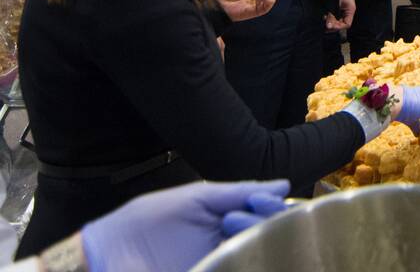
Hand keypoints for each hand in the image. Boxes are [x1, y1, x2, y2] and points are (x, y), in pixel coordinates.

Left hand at [81, 180, 289, 271]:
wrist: (108, 253)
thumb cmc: (147, 221)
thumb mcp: (195, 198)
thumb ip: (237, 192)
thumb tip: (281, 186)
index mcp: (228, 221)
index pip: (265, 215)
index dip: (271, 207)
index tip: (264, 200)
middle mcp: (228, 244)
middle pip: (266, 235)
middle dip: (264, 222)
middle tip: (239, 215)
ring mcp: (219, 262)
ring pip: (256, 255)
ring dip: (253, 238)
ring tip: (229, 225)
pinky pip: (238, 267)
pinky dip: (244, 262)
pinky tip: (234, 253)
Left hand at [324, 0, 355, 29]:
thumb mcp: (334, 4)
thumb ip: (331, 16)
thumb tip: (328, 27)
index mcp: (350, 10)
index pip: (347, 24)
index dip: (339, 27)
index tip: (331, 27)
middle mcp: (347, 11)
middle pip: (342, 23)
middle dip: (334, 26)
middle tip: (326, 27)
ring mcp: (342, 10)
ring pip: (338, 20)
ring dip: (331, 22)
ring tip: (325, 21)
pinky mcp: (337, 8)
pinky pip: (335, 16)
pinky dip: (330, 18)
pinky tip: (325, 17)